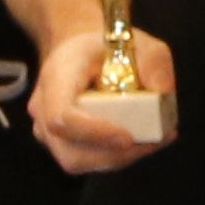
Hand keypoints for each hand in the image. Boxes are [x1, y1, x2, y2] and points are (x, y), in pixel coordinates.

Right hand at [30, 25, 175, 173]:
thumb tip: (162, 94)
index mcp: (57, 76)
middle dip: (115, 155)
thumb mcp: (140, 43)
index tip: (128, 137)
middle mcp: (42, 107)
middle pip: (70, 151)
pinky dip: (115, 158)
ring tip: (152, 141)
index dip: (94, 133)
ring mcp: (45, 130)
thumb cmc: (107, 45)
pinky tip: (140, 143)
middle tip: (154, 141)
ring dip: (119, 158)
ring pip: (77, 161)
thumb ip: (154, 64)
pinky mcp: (58, 145)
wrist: (77, 51)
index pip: (62, 116)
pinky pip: (84, 160)